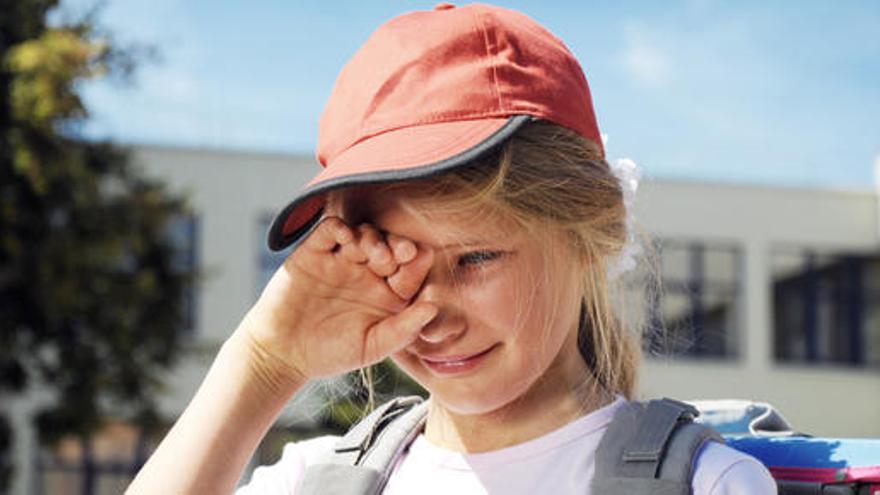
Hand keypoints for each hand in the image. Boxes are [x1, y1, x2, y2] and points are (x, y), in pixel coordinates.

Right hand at [238, 216, 435, 382]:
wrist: (283, 354)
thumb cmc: (332, 354)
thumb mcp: (373, 346)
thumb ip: (404, 329)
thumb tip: (434, 308)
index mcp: (389, 292)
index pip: (410, 269)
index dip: (416, 261)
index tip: (419, 258)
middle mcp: (368, 272)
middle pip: (390, 245)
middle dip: (397, 245)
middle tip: (399, 253)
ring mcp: (341, 260)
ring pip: (362, 234)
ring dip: (371, 237)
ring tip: (372, 253)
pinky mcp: (314, 253)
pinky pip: (329, 230)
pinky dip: (338, 228)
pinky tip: (346, 237)